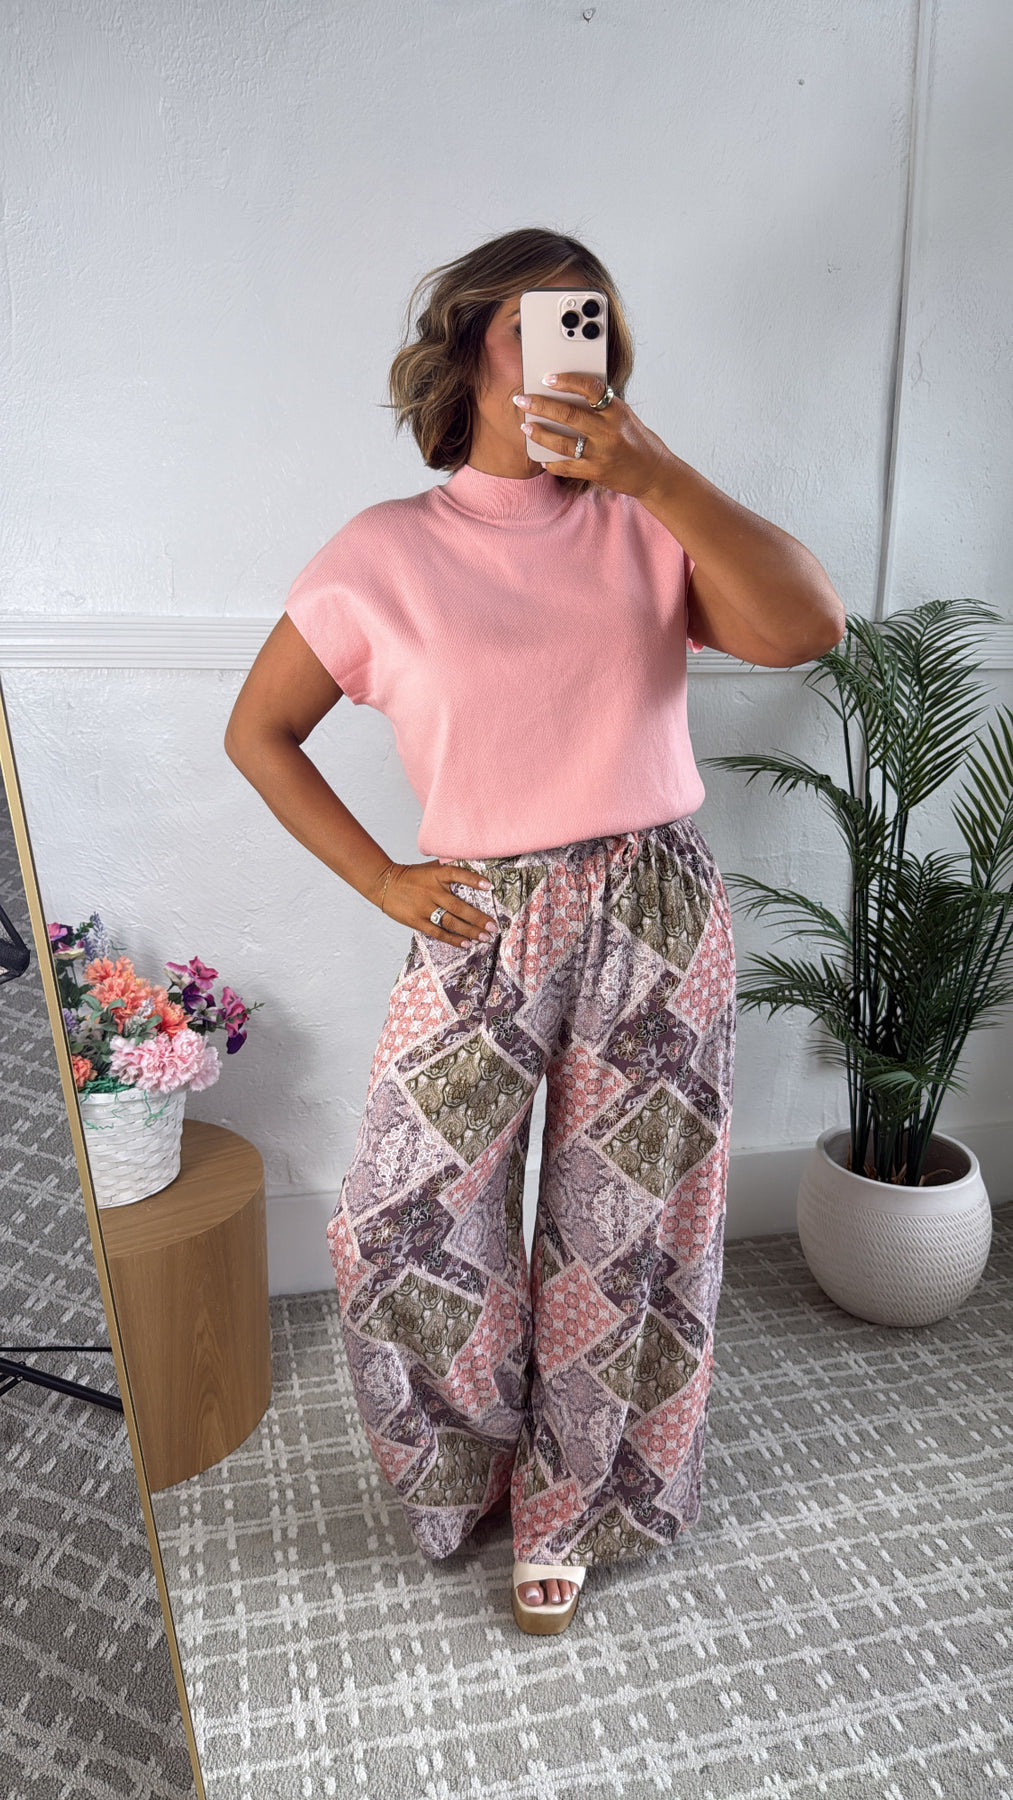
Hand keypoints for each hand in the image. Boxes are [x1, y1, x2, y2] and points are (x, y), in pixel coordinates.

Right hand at [373, 861, 499, 949]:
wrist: (385, 884)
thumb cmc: (411, 876)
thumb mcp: (430, 868)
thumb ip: (448, 868)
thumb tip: (472, 868)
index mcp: (436, 875)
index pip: (457, 875)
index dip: (473, 880)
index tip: (489, 887)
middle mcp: (432, 891)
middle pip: (458, 906)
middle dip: (478, 918)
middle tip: (493, 926)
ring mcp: (424, 907)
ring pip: (451, 922)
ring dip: (470, 931)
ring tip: (485, 937)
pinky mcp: (417, 920)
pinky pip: (438, 932)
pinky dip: (453, 939)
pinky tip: (466, 943)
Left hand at [514, 370, 672, 500]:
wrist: (654, 472)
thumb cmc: (637, 440)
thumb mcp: (623, 416)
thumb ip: (600, 406)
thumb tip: (566, 394)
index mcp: (616, 411)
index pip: (590, 388)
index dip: (567, 381)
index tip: (549, 378)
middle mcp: (609, 431)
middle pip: (568, 415)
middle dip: (540, 406)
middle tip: (522, 400)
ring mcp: (601, 454)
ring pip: (562, 443)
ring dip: (539, 433)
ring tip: (526, 426)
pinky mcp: (596, 473)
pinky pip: (566, 466)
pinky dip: (551, 462)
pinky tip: (541, 456)